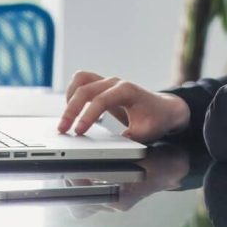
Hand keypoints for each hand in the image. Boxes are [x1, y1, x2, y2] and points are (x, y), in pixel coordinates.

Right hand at [57, 71, 190, 143]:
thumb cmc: (156, 120)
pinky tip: (73, 109)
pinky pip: (82, 81)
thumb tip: (110, 147)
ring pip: (81, 79)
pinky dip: (74, 92)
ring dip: (70, 97)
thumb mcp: (146, 134)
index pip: (101, 100)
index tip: (78, 132)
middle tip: (62, 129)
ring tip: (66, 118)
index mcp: (126, 90)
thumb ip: (128, 138)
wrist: (164, 108)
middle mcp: (114, 82)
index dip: (88, 116)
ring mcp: (107, 81)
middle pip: (86, 89)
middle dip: (71, 110)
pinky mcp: (102, 85)